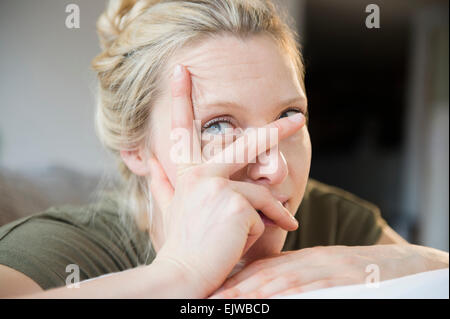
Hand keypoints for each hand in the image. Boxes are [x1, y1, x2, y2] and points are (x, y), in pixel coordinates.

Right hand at [150, 64, 304, 297]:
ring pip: (262, 192)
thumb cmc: (182, 244)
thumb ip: (161, 182)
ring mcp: (216, 185)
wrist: (183, 275)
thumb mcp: (170, 208)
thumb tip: (147, 159)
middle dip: (275, 130)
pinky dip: (267, 228)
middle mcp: (200, 173)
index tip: (180, 71)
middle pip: (245, 144)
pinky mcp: (234, 201)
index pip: (181, 130)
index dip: (179, 98)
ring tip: (275, 229)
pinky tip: (248, 243)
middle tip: (298, 118)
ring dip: (271, 214)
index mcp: (187, 173)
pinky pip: (266, 211)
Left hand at [209, 244, 433, 297]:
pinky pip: (314, 289)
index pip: (260, 269)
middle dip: (236, 289)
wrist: (392, 265)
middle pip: (266, 275)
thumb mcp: (314, 268)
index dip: (234, 280)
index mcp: (298, 259)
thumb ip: (286, 273)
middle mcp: (307, 262)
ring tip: (230, 301)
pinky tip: (274, 300)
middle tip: (210, 299)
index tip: (210, 292)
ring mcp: (325, 271)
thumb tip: (252, 282)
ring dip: (256, 294)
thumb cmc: (348, 271)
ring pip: (285, 282)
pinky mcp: (343, 281)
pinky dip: (293, 295)